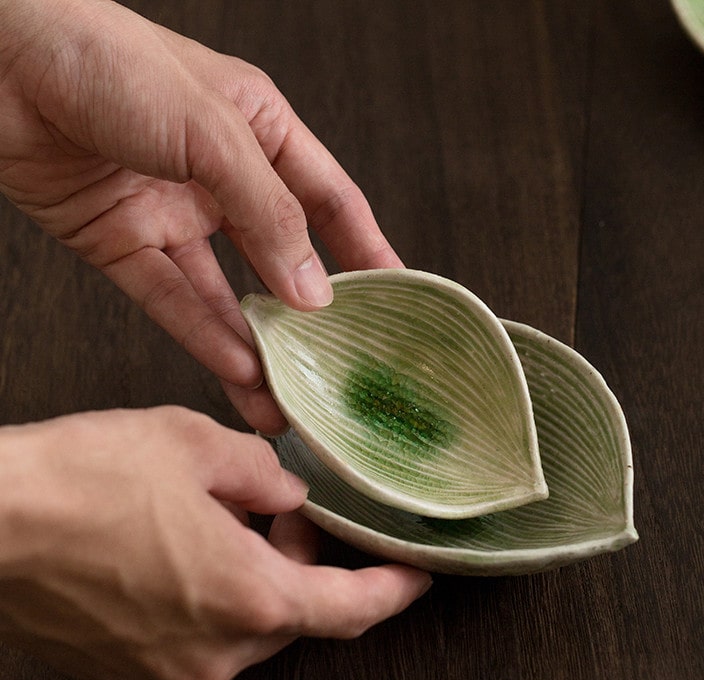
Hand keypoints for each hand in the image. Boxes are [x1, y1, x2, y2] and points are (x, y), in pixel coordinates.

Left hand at [0, 0, 402, 431]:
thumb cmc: (103, 57)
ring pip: (229, 294)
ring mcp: (173, 213)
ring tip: (287, 396)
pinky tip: (238, 370)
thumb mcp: (213, 131)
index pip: (331, 200)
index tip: (396, 296)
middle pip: (282, 257)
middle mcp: (221, 177)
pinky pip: (173, 300)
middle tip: (339, 362)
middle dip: (311, 315)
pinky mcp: (124, 243)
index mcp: (259, 130)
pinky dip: (205, 336)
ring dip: (258, 346)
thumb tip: (314, 288)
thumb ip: (269, 213)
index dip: (367, 249)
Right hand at [0, 408, 430, 679]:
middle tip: (298, 511)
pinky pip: (198, 635)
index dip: (394, 590)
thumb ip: (262, 472)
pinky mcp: (129, 669)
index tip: (418, 576)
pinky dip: (213, 597)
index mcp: (250, 598)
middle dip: (309, 562)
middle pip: (296, 613)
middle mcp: (216, 651)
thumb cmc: (84, 480)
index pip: (352, 608)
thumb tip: (286, 492)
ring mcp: (169, 669)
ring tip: (236, 519)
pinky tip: (189, 549)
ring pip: (247, 625)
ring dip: (258, 578)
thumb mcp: (195, 445)